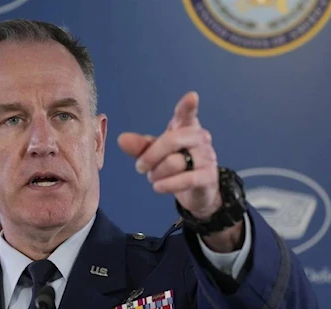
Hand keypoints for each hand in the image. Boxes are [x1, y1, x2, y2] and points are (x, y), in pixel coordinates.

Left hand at [117, 91, 220, 219]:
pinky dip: (168, 185)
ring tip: (155, 178)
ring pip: (174, 162)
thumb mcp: (155, 153)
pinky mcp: (209, 176)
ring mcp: (207, 156)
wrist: (197, 189)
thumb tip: (121, 139)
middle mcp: (200, 138)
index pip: (186, 115)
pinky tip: (158, 187)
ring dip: (157, 174)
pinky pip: (186, 180)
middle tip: (139, 167)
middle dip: (150, 156)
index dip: (188, 106)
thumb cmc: (175, 163)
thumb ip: (139, 146)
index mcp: (186, 127)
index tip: (192, 97)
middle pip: (172, 140)